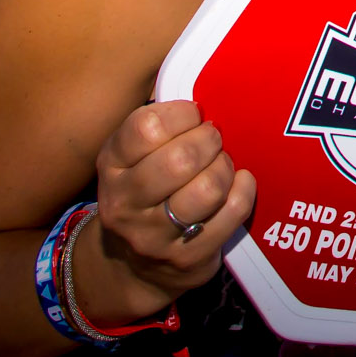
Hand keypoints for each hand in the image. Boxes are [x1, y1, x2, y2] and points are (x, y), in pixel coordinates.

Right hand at [75, 100, 256, 326]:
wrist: (132, 266)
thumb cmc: (144, 192)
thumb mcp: (133, 158)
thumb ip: (159, 127)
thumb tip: (206, 90)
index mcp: (111, 165)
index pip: (147, 127)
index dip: (182, 115)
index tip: (195, 116)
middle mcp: (125, 202)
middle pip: (181, 159)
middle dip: (210, 141)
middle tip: (215, 140)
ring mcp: (153, 235)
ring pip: (207, 189)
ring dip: (225, 167)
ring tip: (223, 163)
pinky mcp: (187, 258)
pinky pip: (230, 213)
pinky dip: (244, 191)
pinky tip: (239, 184)